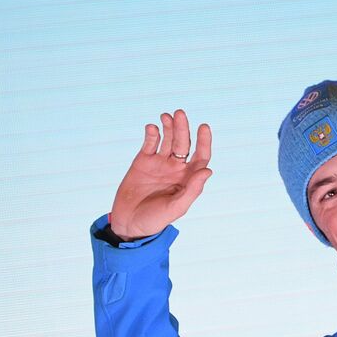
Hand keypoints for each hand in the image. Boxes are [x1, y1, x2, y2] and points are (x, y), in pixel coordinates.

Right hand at [108, 109, 213, 240]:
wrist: (129, 223)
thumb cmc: (156, 219)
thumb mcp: (177, 207)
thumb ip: (192, 189)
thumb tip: (207, 170)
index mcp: (188, 178)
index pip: (201, 155)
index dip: (204, 141)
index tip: (204, 127)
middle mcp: (176, 168)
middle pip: (183, 143)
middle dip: (183, 128)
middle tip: (180, 114)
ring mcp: (159, 163)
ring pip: (167, 140)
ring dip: (169, 127)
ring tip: (167, 116)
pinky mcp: (142, 162)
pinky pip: (150, 144)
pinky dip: (152, 135)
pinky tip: (153, 128)